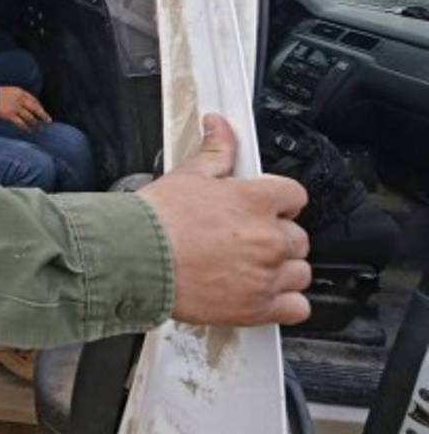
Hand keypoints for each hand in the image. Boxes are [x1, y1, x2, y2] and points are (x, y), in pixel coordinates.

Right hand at [0, 86, 50, 131]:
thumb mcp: (12, 91)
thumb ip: (21, 97)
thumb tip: (30, 105)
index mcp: (21, 92)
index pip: (34, 100)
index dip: (40, 107)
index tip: (43, 112)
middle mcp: (20, 100)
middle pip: (35, 109)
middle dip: (43, 115)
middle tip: (48, 121)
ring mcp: (15, 108)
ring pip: (29, 117)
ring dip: (35, 123)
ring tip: (39, 128)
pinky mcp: (10, 115)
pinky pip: (20, 123)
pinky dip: (25, 127)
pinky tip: (29, 130)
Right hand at [138, 114, 311, 325]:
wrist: (134, 258)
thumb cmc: (156, 220)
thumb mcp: (187, 175)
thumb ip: (215, 150)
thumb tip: (220, 125)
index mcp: (255, 201)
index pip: (295, 196)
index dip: (279, 202)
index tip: (266, 208)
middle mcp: (267, 238)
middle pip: (298, 237)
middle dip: (276, 236)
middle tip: (248, 239)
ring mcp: (265, 275)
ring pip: (300, 272)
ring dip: (282, 269)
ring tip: (252, 267)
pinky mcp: (256, 307)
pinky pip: (296, 308)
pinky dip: (285, 303)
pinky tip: (263, 293)